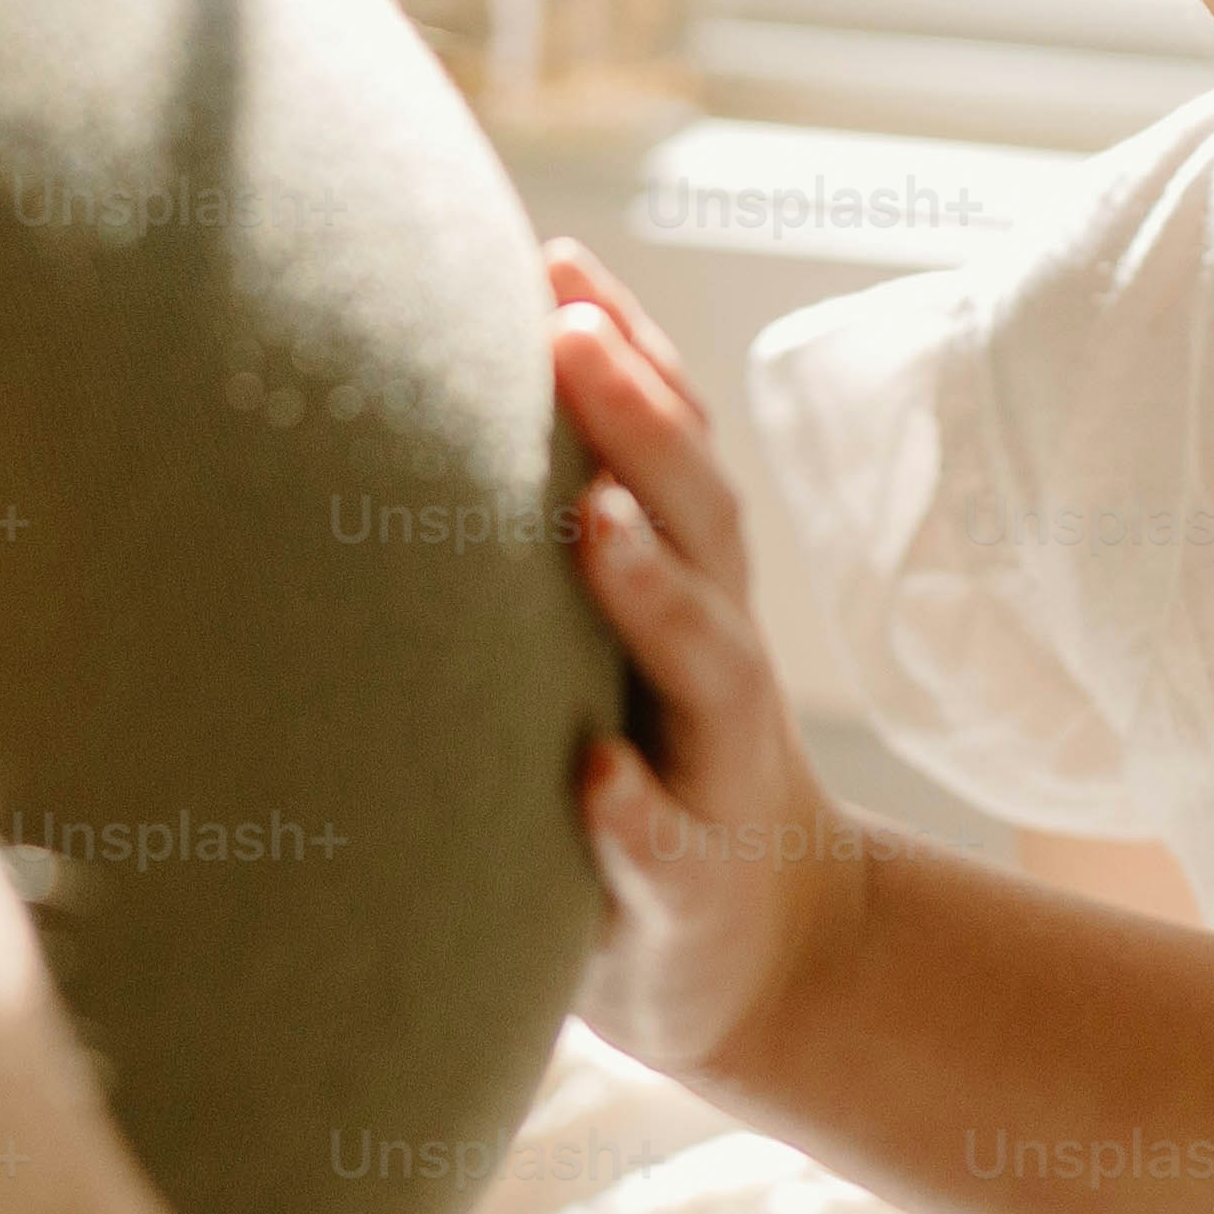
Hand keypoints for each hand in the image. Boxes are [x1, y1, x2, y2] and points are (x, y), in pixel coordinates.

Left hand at [546, 241, 861, 1074]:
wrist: (760, 955)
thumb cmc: (651, 761)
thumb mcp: (620, 641)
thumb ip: (564, 530)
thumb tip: (452, 380)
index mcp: (692, 591)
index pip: (675, 451)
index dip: (630, 353)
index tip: (555, 258)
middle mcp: (718, 662)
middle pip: (701, 524)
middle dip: (641, 423)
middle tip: (568, 333)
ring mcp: (714, 772)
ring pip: (707, 664)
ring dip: (654, 591)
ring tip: (592, 523)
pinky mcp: (691, 889)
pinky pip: (670, 845)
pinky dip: (636, 809)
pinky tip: (594, 775)